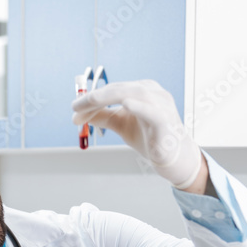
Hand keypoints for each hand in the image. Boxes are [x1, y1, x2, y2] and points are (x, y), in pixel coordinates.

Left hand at [72, 79, 201, 189]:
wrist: (172, 157)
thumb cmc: (149, 137)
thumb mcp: (120, 124)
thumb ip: (104, 117)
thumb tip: (81, 115)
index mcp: (141, 89)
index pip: (112, 89)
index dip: (91, 98)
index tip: (74, 110)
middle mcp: (152, 92)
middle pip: (119, 89)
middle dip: (94, 98)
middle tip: (75, 109)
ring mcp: (160, 104)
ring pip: (132, 94)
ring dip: (107, 99)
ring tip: (90, 103)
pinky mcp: (165, 121)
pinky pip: (152, 111)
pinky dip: (139, 106)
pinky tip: (126, 104)